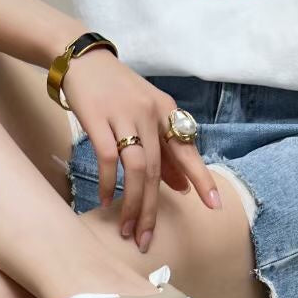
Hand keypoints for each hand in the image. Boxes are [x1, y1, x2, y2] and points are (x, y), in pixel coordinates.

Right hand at [62, 52, 221, 251]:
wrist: (83, 60)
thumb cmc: (116, 91)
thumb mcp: (146, 114)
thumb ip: (165, 149)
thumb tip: (183, 187)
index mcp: (166, 112)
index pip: (187, 151)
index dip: (201, 179)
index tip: (214, 206)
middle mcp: (149, 114)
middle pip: (158, 170)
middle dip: (153, 209)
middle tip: (147, 237)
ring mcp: (124, 117)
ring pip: (137, 169)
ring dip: (133, 203)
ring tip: (127, 229)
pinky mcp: (97, 120)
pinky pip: (109, 160)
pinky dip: (109, 185)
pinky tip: (106, 201)